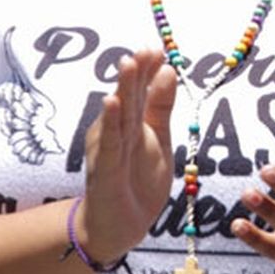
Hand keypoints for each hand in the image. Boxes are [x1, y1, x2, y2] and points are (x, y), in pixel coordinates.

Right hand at [78, 49, 176, 264]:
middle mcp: (117, 132)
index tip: (158, 48)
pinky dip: (110, 123)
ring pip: (118, 116)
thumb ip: (161, 107)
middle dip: (136, 72)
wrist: (120, 226)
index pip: (141, 90)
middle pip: (128, 98)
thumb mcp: (159, 139)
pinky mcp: (105, 171)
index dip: (148, 70)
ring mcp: (109, 150)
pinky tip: (110, 102)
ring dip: (122, 88)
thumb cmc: (138, 179)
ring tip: (127, 63)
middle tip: (144, 48)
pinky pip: (110, 144)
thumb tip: (169, 69)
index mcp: (132, 122)